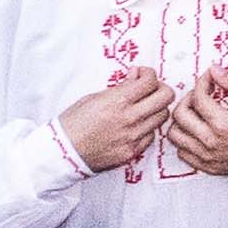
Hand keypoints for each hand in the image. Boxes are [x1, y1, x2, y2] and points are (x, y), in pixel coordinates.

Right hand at [57, 67, 178, 171]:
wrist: (62, 153)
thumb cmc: (73, 124)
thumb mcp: (93, 98)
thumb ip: (120, 87)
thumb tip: (137, 75)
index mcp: (117, 101)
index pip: (150, 81)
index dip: (149, 74)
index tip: (142, 76)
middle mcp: (129, 119)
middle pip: (166, 97)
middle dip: (160, 89)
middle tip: (150, 90)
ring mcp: (132, 137)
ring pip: (162, 117)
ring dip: (154, 110)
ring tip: (141, 109)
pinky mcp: (132, 152)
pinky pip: (151, 136)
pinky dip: (146, 129)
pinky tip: (134, 126)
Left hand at [163, 68, 227, 178]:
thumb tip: (214, 70)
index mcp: (223, 125)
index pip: (198, 97)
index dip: (202, 82)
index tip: (210, 77)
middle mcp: (211, 143)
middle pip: (180, 115)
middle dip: (188, 98)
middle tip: (201, 94)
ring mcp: (208, 157)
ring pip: (175, 136)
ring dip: (182, 120)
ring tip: (196, 114)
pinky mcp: (209, 167)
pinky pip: (183, 154)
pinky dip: (185, 140)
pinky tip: (198, 131)